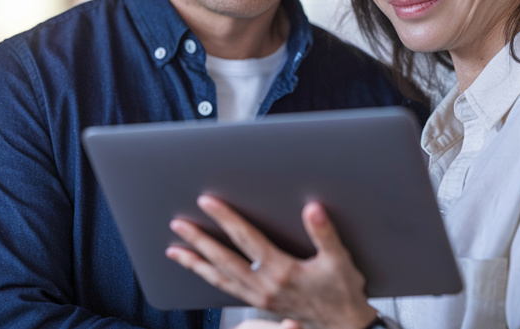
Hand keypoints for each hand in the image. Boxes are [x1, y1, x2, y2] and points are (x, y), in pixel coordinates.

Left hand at [166, 195, 377, 328]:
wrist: (344, 326)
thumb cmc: (342, 293)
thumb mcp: (339, 260)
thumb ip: (324, 233)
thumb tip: (312, 210)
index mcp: (281, 271)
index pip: (246, 239)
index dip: (225, 218)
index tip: (208, 202)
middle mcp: (264, 286)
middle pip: (224, 259)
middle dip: (199, 240)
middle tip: (178, 224)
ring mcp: (259, 298)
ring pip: (220, 278)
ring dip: (196, 263)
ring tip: (175, 251)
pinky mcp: (259, 304)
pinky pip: (227, 289)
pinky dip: (209, 278)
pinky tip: (201, 270)